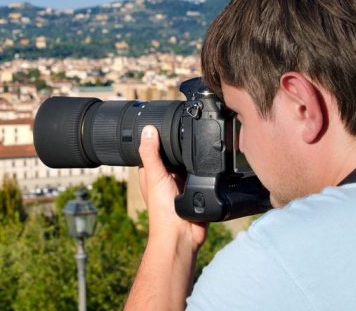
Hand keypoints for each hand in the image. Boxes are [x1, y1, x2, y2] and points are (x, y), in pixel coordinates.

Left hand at [138, 125, 207, 249]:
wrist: (183, 234)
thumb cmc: (163, 210)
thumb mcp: (155, 176)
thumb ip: (151, 154)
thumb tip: (147, 129)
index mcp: (152, 172)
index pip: (153, 148)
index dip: (157, 136)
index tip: (163, 120)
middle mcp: (166, 176)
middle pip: (173, 153)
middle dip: (179, 145)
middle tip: (186, 128)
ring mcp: (182, 182)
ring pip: (188, 162)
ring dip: (193, 157)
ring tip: (198, 143)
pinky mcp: (197, 188)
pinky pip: (202, 173)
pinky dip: (204, 168)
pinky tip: (208, 160)